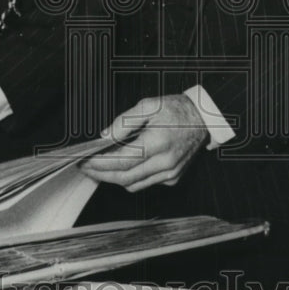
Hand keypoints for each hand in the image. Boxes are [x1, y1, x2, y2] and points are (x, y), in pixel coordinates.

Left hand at [80, 94, 208, 192]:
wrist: (204, 119)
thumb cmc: (177, 110)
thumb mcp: (149, 105)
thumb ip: (125, 121)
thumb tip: (105, 136)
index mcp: (158, 143)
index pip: (121, 160)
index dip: (99, 163)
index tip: (84, 160)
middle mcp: (165, 163)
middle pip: (124, 178)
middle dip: (101, 174)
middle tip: (85, 167)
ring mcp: (170, 173)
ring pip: (133, 184)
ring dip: (113, 178)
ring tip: (99, 168)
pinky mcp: (172, 178)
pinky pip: (145, 183)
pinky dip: (130, 178)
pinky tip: (121, 167)